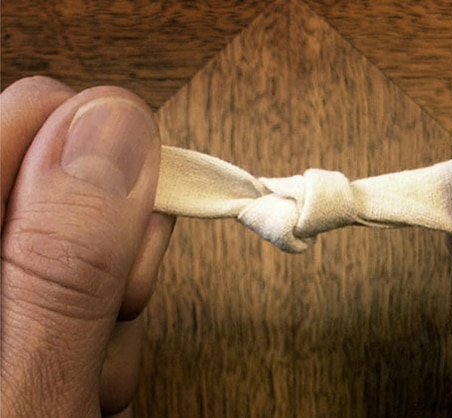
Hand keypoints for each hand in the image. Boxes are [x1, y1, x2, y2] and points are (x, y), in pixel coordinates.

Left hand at [1, 76, 174, 416]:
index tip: (137, 239)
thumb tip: (115, 123)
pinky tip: (81, 372)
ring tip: (89, 366)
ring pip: (91, 226)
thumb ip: (62, 259)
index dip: (108, 160)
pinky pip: (86, 275)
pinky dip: (102, 322)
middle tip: (110, 319)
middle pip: (68, 163)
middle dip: (117, 241)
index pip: (36, 112)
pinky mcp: (21, 299)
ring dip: (112, 295)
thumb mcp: (25, 396)